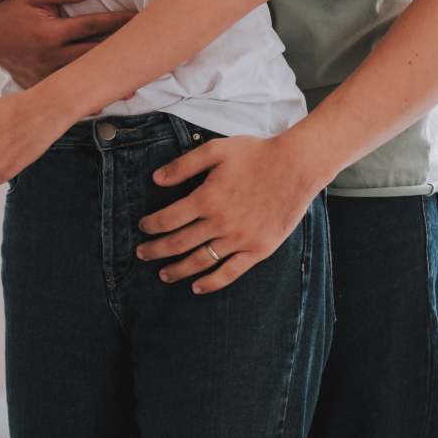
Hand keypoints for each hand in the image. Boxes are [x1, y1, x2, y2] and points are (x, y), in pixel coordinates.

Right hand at [0, 0, 134, 88]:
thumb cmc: (10, 8)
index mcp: (50, 33)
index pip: (93, 26)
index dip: (119, 22)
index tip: (141, 18)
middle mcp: (49, 57)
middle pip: (94, 56)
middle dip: (121, 52)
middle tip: (151, 51)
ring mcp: (44, 75)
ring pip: (83, 80)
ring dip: (108, 82)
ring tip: (136, 84)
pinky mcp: (39, 85)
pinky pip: (65, 95)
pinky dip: (85, 98)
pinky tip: (105, 101)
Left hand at [135, 134, 324, 293]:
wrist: (296, 166)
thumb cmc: (255, 154)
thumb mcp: (216, 150)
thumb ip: (184, 165)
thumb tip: (156, 179)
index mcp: (206, 198)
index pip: (168, 219)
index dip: (151, 225)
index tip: (142, 227)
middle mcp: (220, 223)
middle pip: (178, 243)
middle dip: (156, 250)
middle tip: (141, 254)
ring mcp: (239, 239)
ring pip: (201, 261)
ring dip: (178, 270)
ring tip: (163, 274)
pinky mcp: (258, 249)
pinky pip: (230, 272)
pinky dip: (211, 283)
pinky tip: (197, 287)